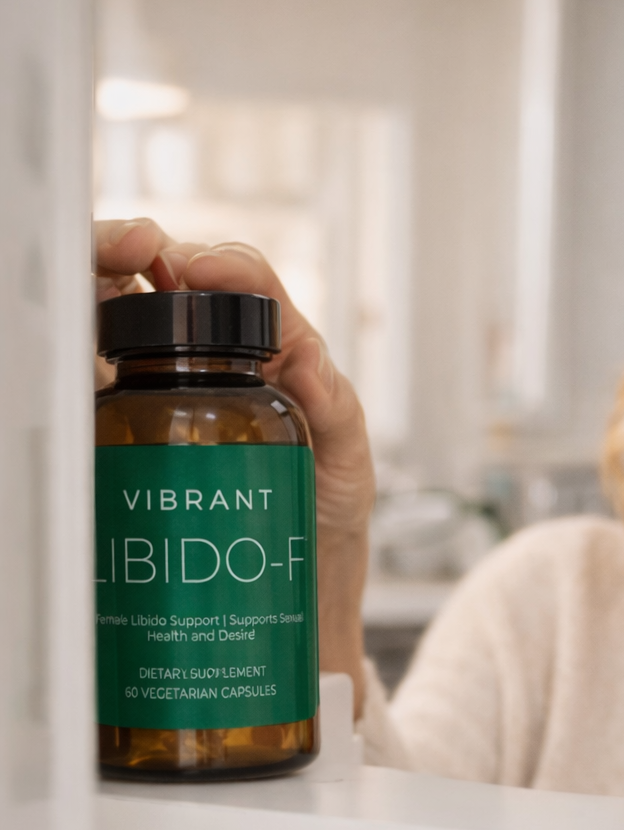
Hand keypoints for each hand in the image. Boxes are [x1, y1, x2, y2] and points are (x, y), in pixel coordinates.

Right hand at [95, 218, 372, 695]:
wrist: (292, 584)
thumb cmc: (321, 512)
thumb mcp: (347, 462)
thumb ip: (336, 410)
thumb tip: (307, 361)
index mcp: (274, 351)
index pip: (246, 280)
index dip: (222, 263)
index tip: (200, 272)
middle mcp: (217, 359)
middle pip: (167, 278)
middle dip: (138, 246)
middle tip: (132, 253)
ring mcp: (169, 389)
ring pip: (118, 309)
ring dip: (99, 277)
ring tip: (98, 275)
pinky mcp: (130, 428)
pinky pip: (93, 375)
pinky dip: (74, 344)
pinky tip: (70, 341)